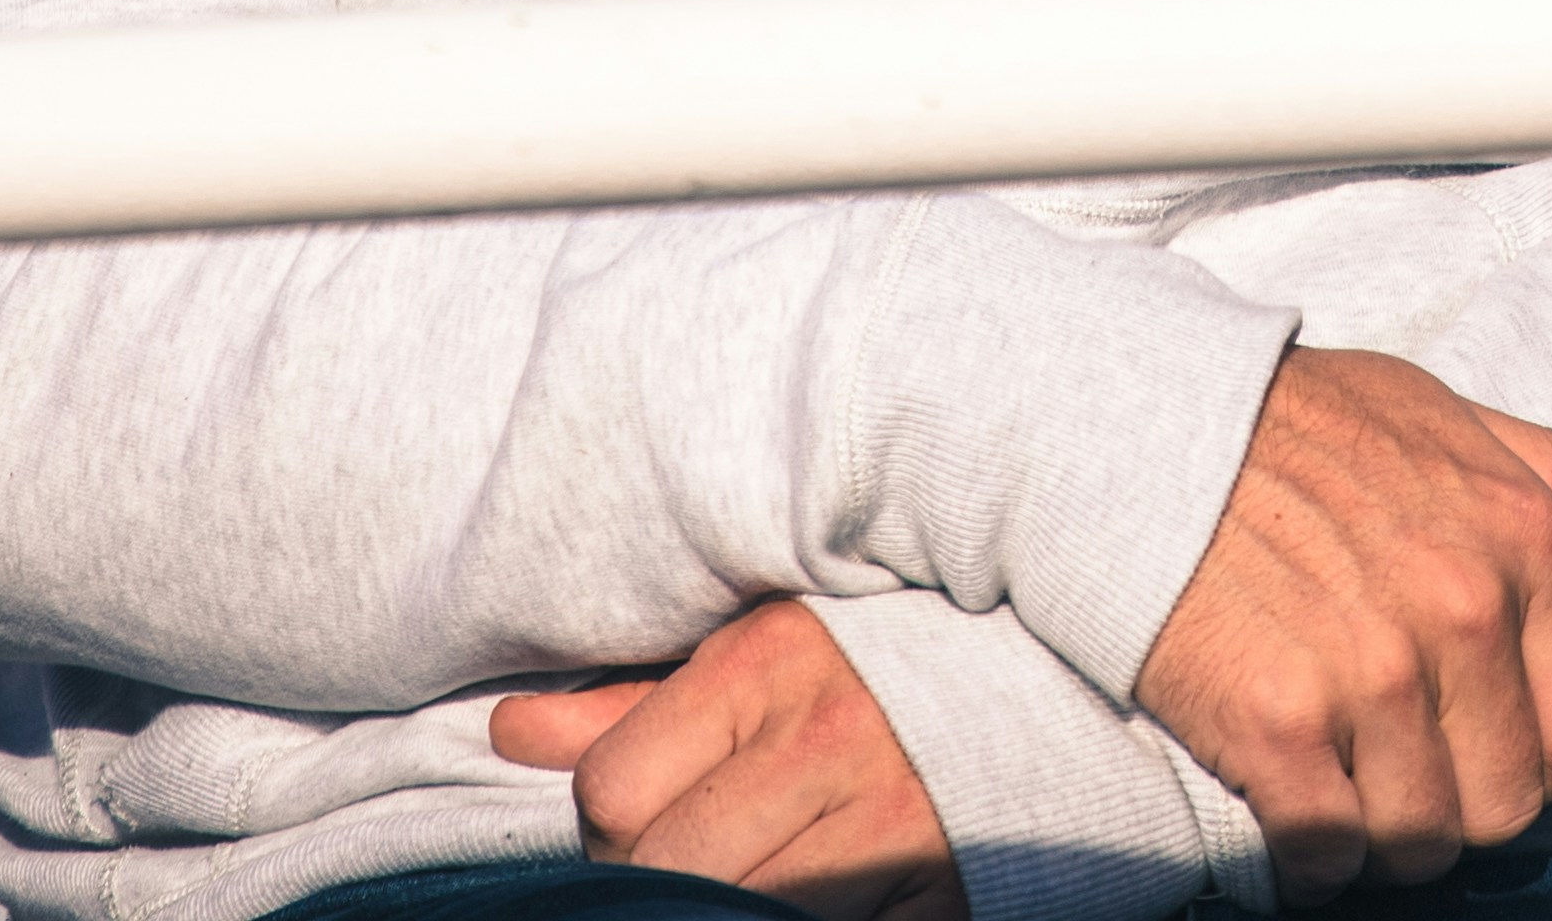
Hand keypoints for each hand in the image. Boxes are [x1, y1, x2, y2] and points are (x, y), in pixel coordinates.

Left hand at [495, 602, 964, 920]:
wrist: (1042, 686)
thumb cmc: (867, 673)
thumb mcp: (751, 656)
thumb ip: (631, 705)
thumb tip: (508, 733)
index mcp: (766, 662)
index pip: (608, 787)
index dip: (608, 822)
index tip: (646, 819)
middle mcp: (824, 736)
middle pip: (661, 866)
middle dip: (660, 879)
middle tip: (701, 860)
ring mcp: (886, 822)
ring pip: (736, 914)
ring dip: (732, 910)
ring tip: (758, 875)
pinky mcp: (937, 891)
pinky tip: (818, 903)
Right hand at [1133, 346, 1551, 901]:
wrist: (1150, 425)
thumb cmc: (1297, 424)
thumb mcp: (1443, 417)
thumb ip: (1550, 476)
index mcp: (1518, 542)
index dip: (1540, 750)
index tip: (1493, 743)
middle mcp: (1462, 610)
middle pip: (1509, 800)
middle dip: (1463, 799)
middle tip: (1410, 767)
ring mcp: (1371, 673)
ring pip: (1424, 841)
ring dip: (1385, 832)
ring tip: (1347, 782)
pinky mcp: (1279, 724)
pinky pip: (1327, 853)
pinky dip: (1310, 854)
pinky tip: (1291, 801)